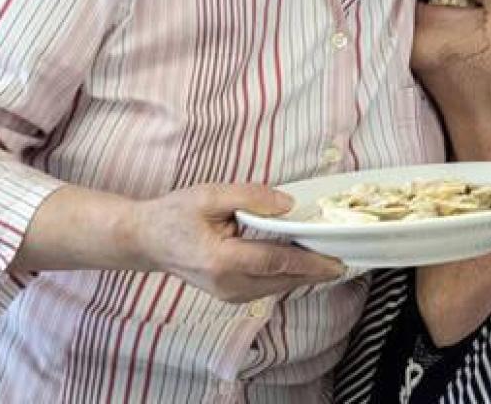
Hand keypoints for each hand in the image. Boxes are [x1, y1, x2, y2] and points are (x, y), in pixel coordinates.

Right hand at [132, 184, 344, 302]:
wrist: (146, 240)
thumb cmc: (173, 215)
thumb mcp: (208, 194)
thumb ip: (249, 197)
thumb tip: (287, 205)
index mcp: (221, 260)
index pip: (276, 261)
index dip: (310, 261)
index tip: (337, 260)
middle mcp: (227, 285)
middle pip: (282, 280)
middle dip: (314, 270)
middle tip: (343, 256)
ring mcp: (228, 295)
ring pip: (277, 287)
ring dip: (302, 274)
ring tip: (327, 257)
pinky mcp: (230, 295)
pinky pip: (267, 287)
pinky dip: (286, 275)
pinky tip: (300, 261)